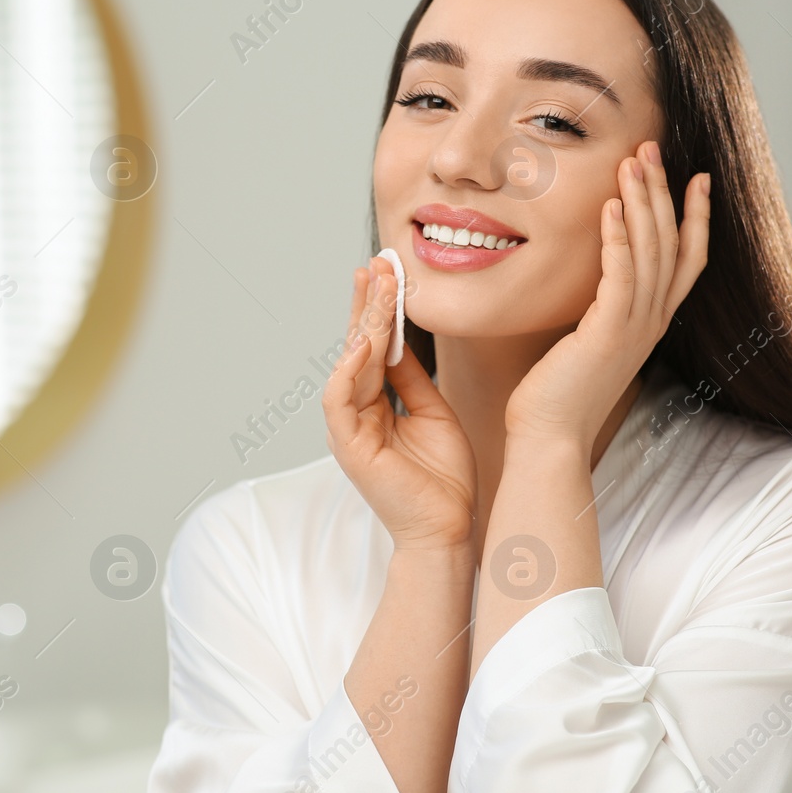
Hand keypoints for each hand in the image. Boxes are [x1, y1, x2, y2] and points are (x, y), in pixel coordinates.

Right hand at [324, 254, 478, 554]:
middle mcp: (357, 412)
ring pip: (349, 365)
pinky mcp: (350, 447)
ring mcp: (349, 429)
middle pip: (356, 347)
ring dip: (363, 325)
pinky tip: (364, 343)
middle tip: (377, 264)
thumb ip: (411, 377)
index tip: (389, 271)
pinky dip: (349, 370)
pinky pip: (340, 400)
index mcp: (375, 404)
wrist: (451, 529)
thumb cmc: (445, 479)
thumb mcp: (433, 411)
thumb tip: (401, 339)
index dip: (379, 308)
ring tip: (376, 288)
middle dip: (367, 304)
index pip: (372, 347)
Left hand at [504, 140, 709, 450]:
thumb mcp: (586, 343)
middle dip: (664, 192)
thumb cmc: (556, 396)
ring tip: (634, 161)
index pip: (687, 261)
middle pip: (672, 244)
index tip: (696, 177)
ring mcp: (634, 329)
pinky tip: (610, 206)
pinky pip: (621, 276)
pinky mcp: (608, 334)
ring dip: (643, 203)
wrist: (549, 440)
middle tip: (653, 148)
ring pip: (651, 253)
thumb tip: (588, 289)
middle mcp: (652, 323)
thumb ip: (597, 312)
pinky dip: (618, 238)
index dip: (696, 217)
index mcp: (650, 323)